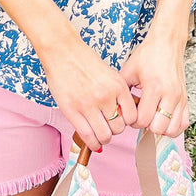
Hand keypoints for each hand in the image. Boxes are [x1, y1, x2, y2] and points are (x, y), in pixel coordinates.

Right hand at [38, 33, 137, 151]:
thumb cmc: (84, 61)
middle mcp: (105, 96)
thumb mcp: (109, 74)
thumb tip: (122, 115)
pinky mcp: (72, 111)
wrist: (63, 52)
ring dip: (104, 138)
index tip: (122, 121)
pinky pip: (87, 136)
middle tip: (109, 127)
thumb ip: (117, 94)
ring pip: (104, 135)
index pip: (132, 116)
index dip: (128, 122)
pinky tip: (92, 142)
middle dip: (115, 130)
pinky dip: (92, 143)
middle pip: (119, 128)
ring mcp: (88, 105)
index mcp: (118, 86)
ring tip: (100, 133)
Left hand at [119, 30, 188, 141]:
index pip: (143, 120)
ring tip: (153, 118)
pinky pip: (184, 124)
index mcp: (154, 87)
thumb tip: (116, 110)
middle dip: (146, 126)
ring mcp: (180, 98)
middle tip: (142, 116)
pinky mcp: (186, 99)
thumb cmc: (148, 55)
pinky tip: (164, 120)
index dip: (133, 121)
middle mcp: (170, 95)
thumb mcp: (128, 71)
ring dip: (160, 128)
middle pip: (158, 128)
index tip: (132, 112)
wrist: (167, 44)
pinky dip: (173, 127)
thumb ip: (122, 92)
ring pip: (172, 129)